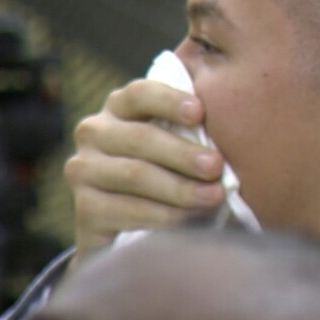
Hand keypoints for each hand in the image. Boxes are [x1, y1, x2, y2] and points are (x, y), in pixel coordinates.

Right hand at [64, 79, 223, 263]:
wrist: (128, 226)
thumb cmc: (168, 172)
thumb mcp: (178, 143)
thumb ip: (194, 127)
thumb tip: (235, 120)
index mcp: (120, 106)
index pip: (140, 93)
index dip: (169, 101)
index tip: (200, 112)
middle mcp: (95, 132)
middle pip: (141, 138)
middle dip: (183, 154)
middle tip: (216, 168)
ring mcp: (83, 170)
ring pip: (135, 175)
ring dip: (180, 188)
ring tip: (213, 197)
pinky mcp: (84, 209)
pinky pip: (127, 210)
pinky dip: (163, 216)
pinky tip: (189, 221)